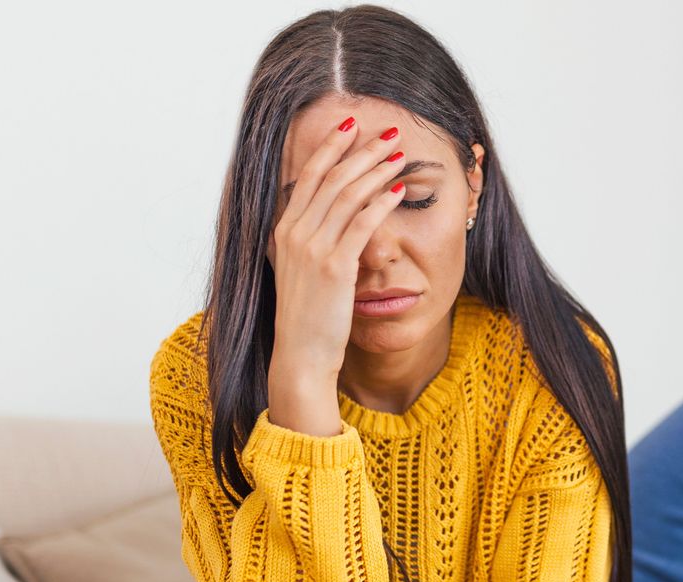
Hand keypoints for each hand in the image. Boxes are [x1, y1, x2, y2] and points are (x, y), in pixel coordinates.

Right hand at [267, 117, 409, 435]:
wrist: (300, 355)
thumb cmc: (306, 317)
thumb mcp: (300, 271)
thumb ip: (310, 242)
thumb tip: (327, 220)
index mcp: (283, 231)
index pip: (307, 175)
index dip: (330, 146)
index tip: (351, 125)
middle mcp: (294, 233)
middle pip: (331, 177)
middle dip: (360, 149)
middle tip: (388, 131)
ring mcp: (313, 249)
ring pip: (347, 195)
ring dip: (375, 169)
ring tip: (398, 153)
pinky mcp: (335, 267)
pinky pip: (361, 225)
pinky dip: (381, 203)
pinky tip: (398, 189)